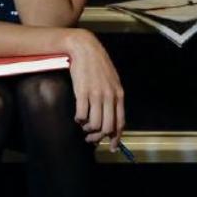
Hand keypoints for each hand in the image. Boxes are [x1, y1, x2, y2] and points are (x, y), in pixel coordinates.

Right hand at [62, 28, 125, 150]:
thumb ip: (113, 97)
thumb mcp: (111, 81)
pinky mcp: (82, 92)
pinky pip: (81, 115)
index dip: (116, 137)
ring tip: (83, 126)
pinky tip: (77, 116)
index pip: (120, 122)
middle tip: (90, 139)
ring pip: (94, 124)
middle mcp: (109, 96)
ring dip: (87, 129)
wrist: (85, 48)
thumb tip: (110, 115)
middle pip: (107, 127)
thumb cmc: (97, 65)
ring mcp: (96, 95)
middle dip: (98, 137)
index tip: (111, 147)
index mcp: (118, 94)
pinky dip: (79, 119)